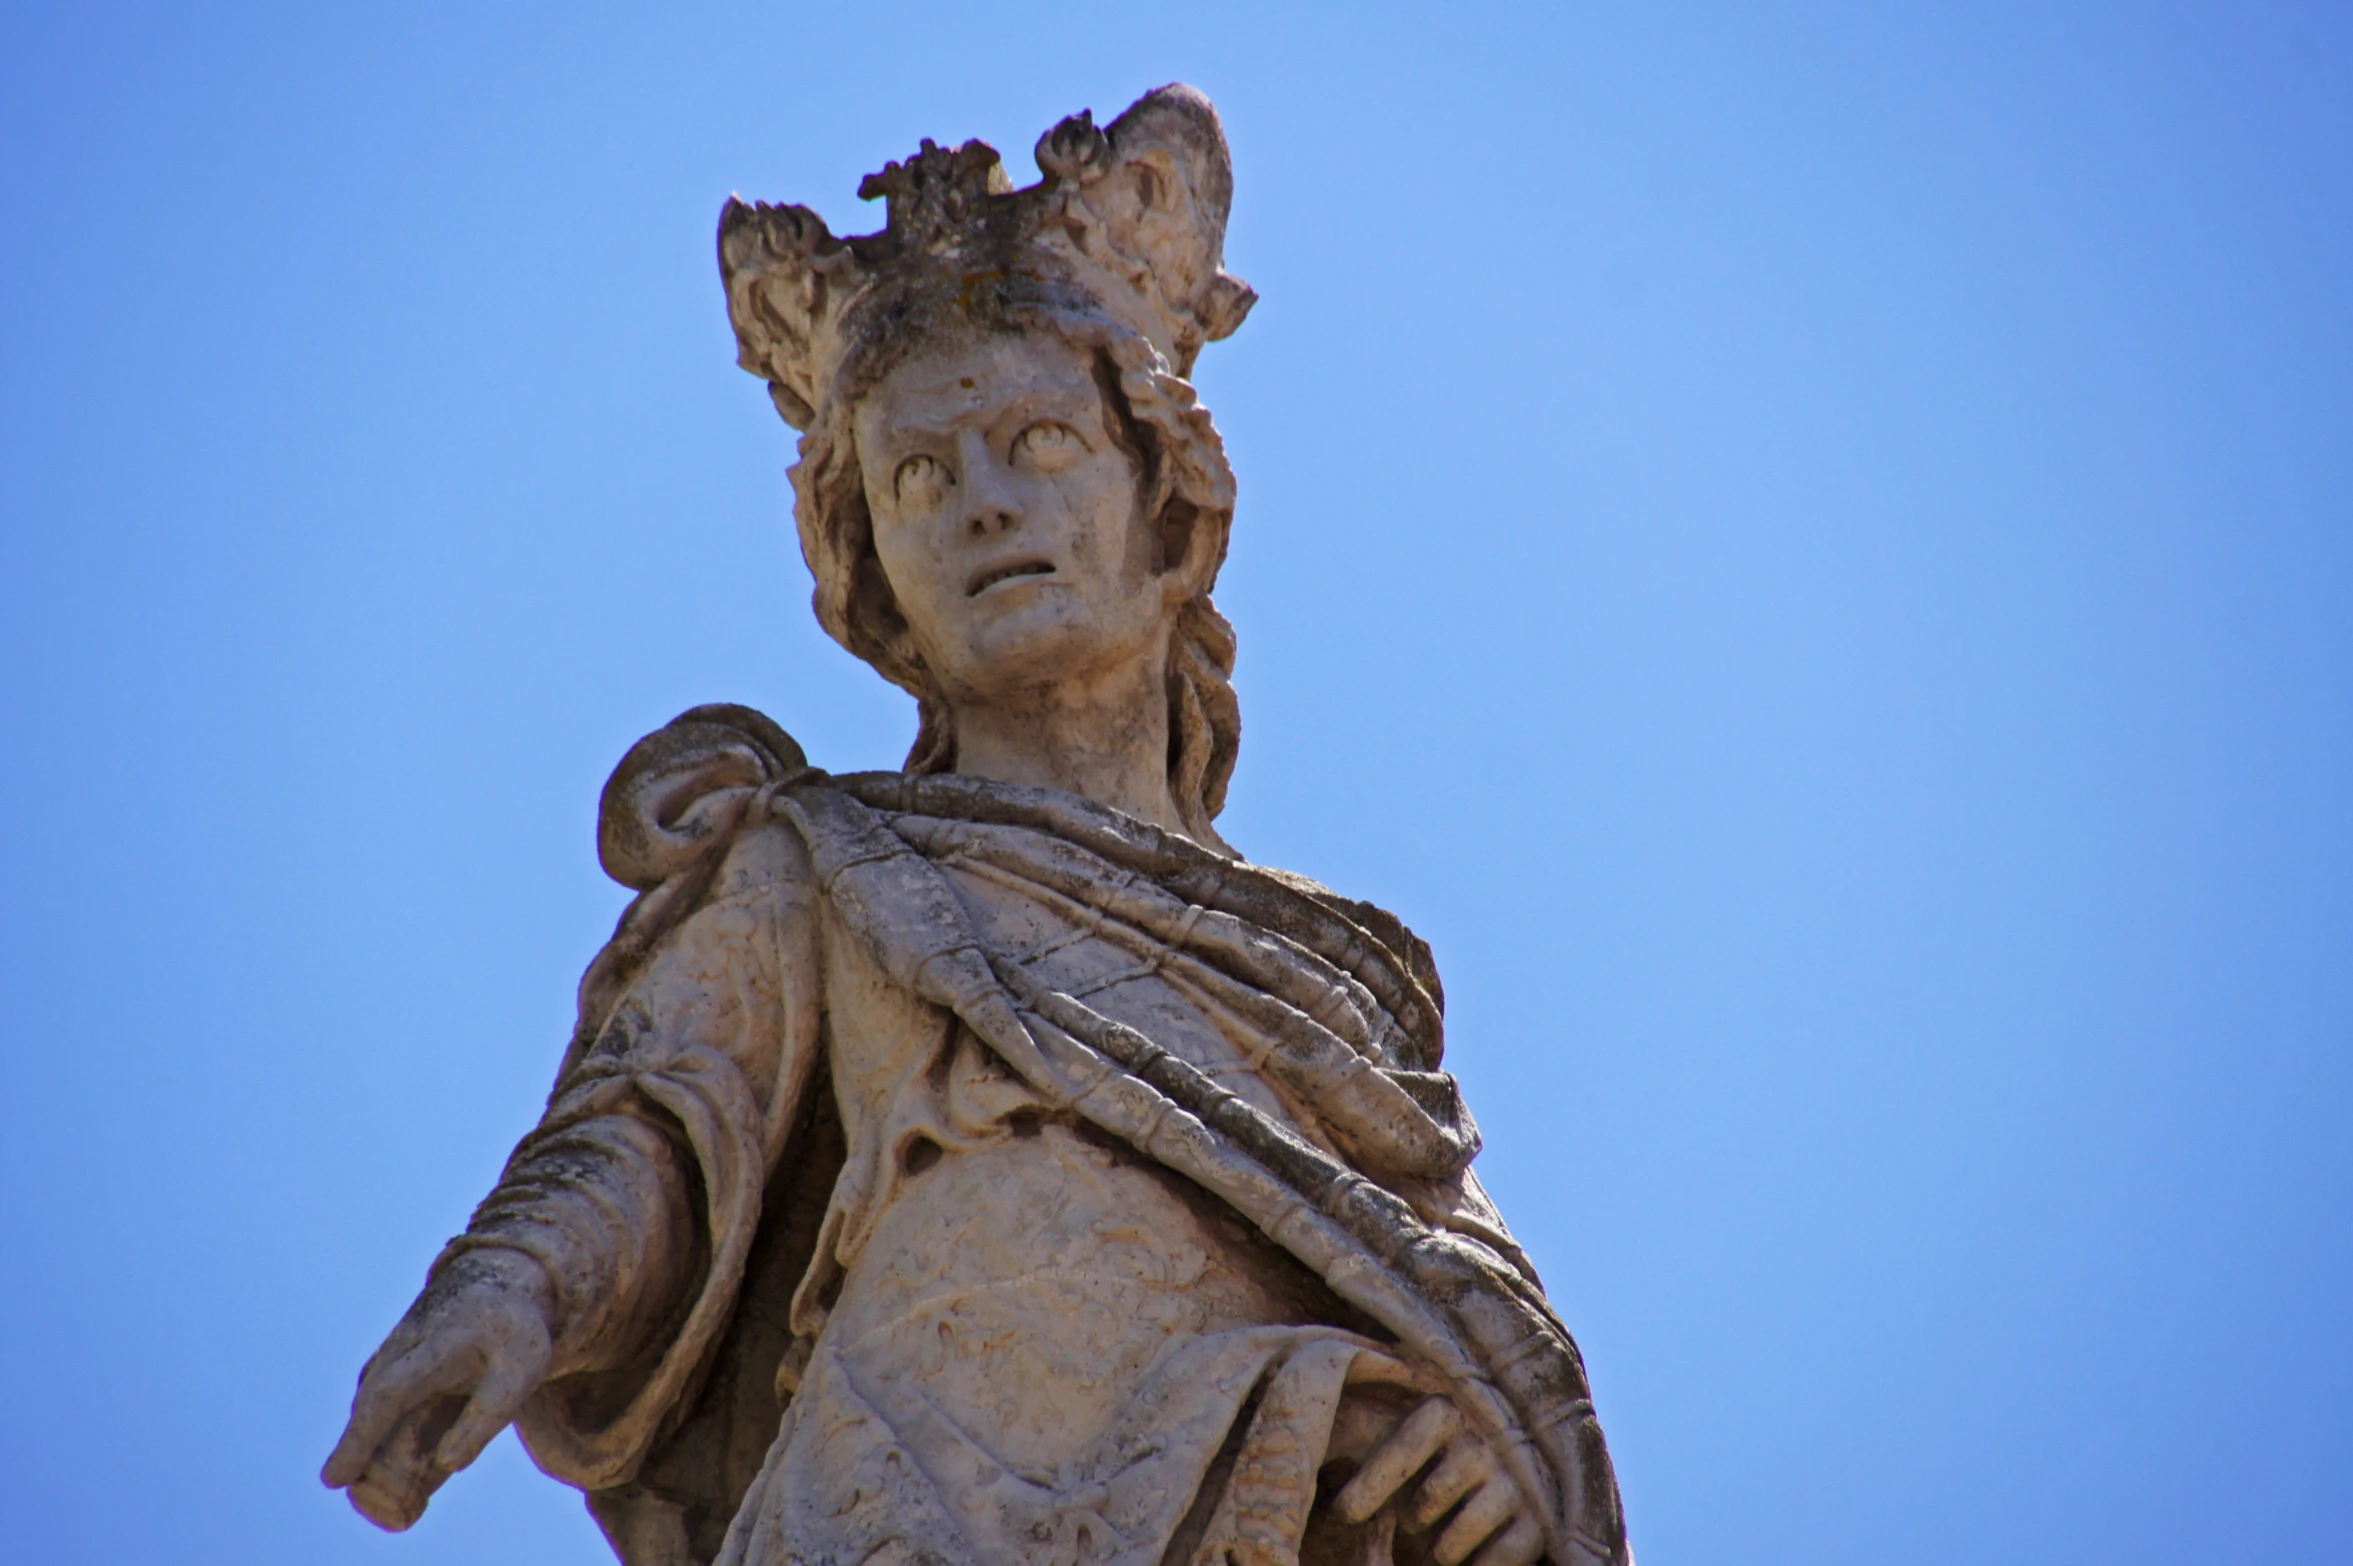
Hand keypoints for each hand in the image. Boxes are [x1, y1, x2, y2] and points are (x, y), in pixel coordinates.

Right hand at [320, 1249, 555, 1530]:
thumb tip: (448, 1464)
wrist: (502, 1289)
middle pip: (370, 1408)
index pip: (388, 1394)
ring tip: (402, 1502)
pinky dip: (382, 1443)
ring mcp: (389, 1356)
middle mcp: (402, 1347)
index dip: (360, 1438)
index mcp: (437, 1345)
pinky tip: (409, 1477)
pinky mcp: (389, 1369)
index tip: (334, 1480)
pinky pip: (379, 1410)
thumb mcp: (523, 1371)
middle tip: (381, 1509)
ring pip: (371, 1411)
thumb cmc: (514, 1335)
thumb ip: (488, 1417)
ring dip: (374, 1457)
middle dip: (362, 1460)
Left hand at [1326, 1355, 1543, 1565]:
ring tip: (1434, 1547)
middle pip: (1438, 1486)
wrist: (1494, 1481)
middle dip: (1414, 1512)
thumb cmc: (1414, 1460)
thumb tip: (1294, 1426)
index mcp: (1444, 1411)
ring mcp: (1515, 1482)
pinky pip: (1506, 1554)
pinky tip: (1467, 1564)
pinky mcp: (1538, 1523)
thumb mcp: (1379, 1433)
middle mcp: (1484, 1442)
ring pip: (1465, 1525)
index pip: (1418, 1430)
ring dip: (1443, 1544)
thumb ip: (1348, 1428)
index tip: (1343, 1514)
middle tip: (1404, 1524)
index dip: (1379, 1474)